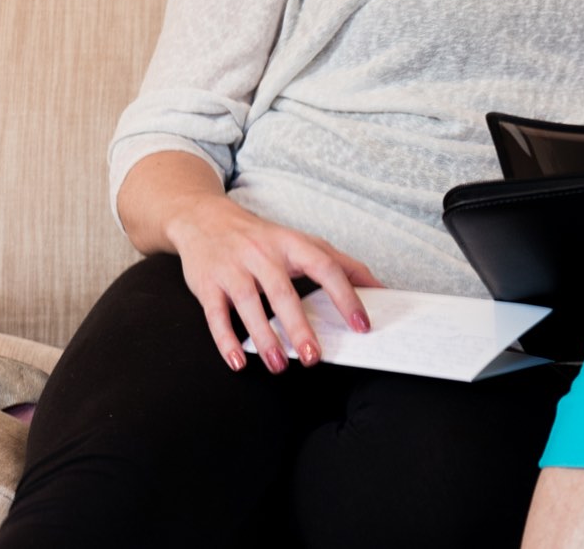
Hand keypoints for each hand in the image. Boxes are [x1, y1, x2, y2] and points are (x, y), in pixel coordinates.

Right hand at [163, 193, 382, 375]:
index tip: (360, 324)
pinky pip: (215, 315)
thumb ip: (340, 262)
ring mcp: (233, 268)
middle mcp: (262, 254)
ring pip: (248, 305)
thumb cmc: (262, 237)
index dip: (345, 296)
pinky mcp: (207, 284)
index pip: (325, 267)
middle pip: (283, 293)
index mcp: (292, 244)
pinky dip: (226, 340)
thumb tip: (379, 287)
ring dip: (264, 339)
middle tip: (313, 357)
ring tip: (279, 365)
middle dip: (299, 327)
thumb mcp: (301, 241)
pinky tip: (238, 360)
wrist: (205, 219)